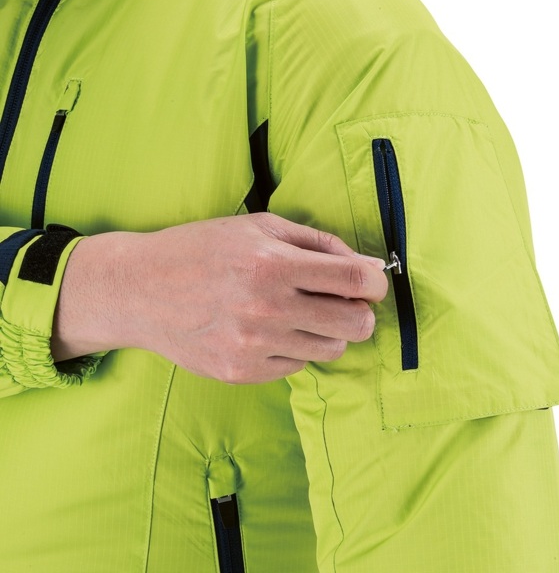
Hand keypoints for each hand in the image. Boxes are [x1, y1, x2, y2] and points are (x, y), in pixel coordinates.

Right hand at [52, 213, 387, 382]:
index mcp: (273, 264)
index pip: (356, 280)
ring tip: (300, 313)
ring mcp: (253, 347)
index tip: (371, 282)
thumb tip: (368, 264)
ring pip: (331, 349)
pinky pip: (297, 365)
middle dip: (360, 312)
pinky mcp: (241, 373)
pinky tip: (268, 330)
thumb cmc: (200, 249)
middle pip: (355, 324)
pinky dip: (293, 347)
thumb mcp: (257, 227)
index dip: (376, 282)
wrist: (139, 289)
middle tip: (343, 301)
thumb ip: (317, 242)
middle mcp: (266, 309)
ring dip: (327, 331)